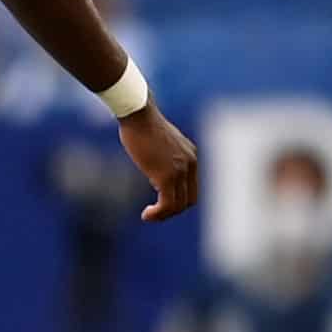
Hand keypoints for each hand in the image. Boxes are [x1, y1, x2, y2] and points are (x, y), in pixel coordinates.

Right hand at [118, 101, 198, 221]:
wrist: (139, 115)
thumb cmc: (142, 125)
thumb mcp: (160, 142)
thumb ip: (165, 156)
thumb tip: (156, 170)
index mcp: (191, 157)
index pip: (192, 188)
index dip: (178, 199)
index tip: (160, 202)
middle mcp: (190, 165)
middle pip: (189, 199)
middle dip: (172, 210)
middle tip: (155, 212)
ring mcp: (179, 171)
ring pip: (178, 205)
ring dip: (163, 215)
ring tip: (148, 216)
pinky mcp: (166, 176)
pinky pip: (167, 203)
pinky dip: (158, 213)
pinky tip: (146, 214)